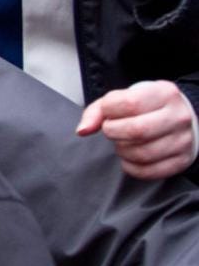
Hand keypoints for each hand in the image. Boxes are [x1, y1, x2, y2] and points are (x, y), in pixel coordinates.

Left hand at [77, 81, 196, 178]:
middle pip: (136, 130)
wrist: (181, 117)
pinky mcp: (182, 161)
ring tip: (121, 142)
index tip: (108, 114)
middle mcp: (178, 116)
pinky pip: (150, 171)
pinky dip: (131, 167)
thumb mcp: (123, 98)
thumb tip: (82, 130)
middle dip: (113, 132)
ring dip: (122, 151)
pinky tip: (129, 157)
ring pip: (143, 154)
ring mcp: (183, 140)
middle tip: (111, 130)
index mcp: (163, 93)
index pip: (129, 104)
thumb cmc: (147, 106)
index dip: (108, 111)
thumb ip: (97, 110)